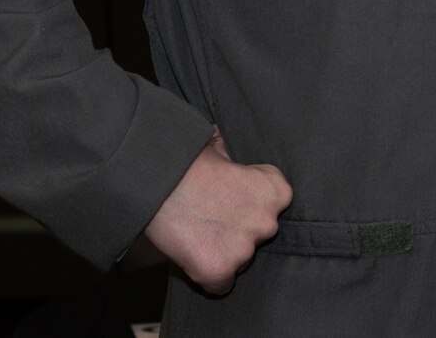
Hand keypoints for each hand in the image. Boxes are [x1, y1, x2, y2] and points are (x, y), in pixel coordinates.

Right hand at [143, 129, 291, 294]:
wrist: (159, 181)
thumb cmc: (188, 161)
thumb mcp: (224, 150)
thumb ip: (240, 166)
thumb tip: (233, 161)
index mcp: (276, 191)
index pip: (273, 208)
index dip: (249, 205)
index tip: (230, 201)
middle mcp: (267, 222)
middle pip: (258, 236)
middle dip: (238, 230)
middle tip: (210, 218)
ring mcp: (245, 249)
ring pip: (239, 260)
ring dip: (222, 252)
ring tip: (196, 231)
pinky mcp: (219, 270)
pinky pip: (220, 285)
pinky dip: (207, 275)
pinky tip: (193, 255)